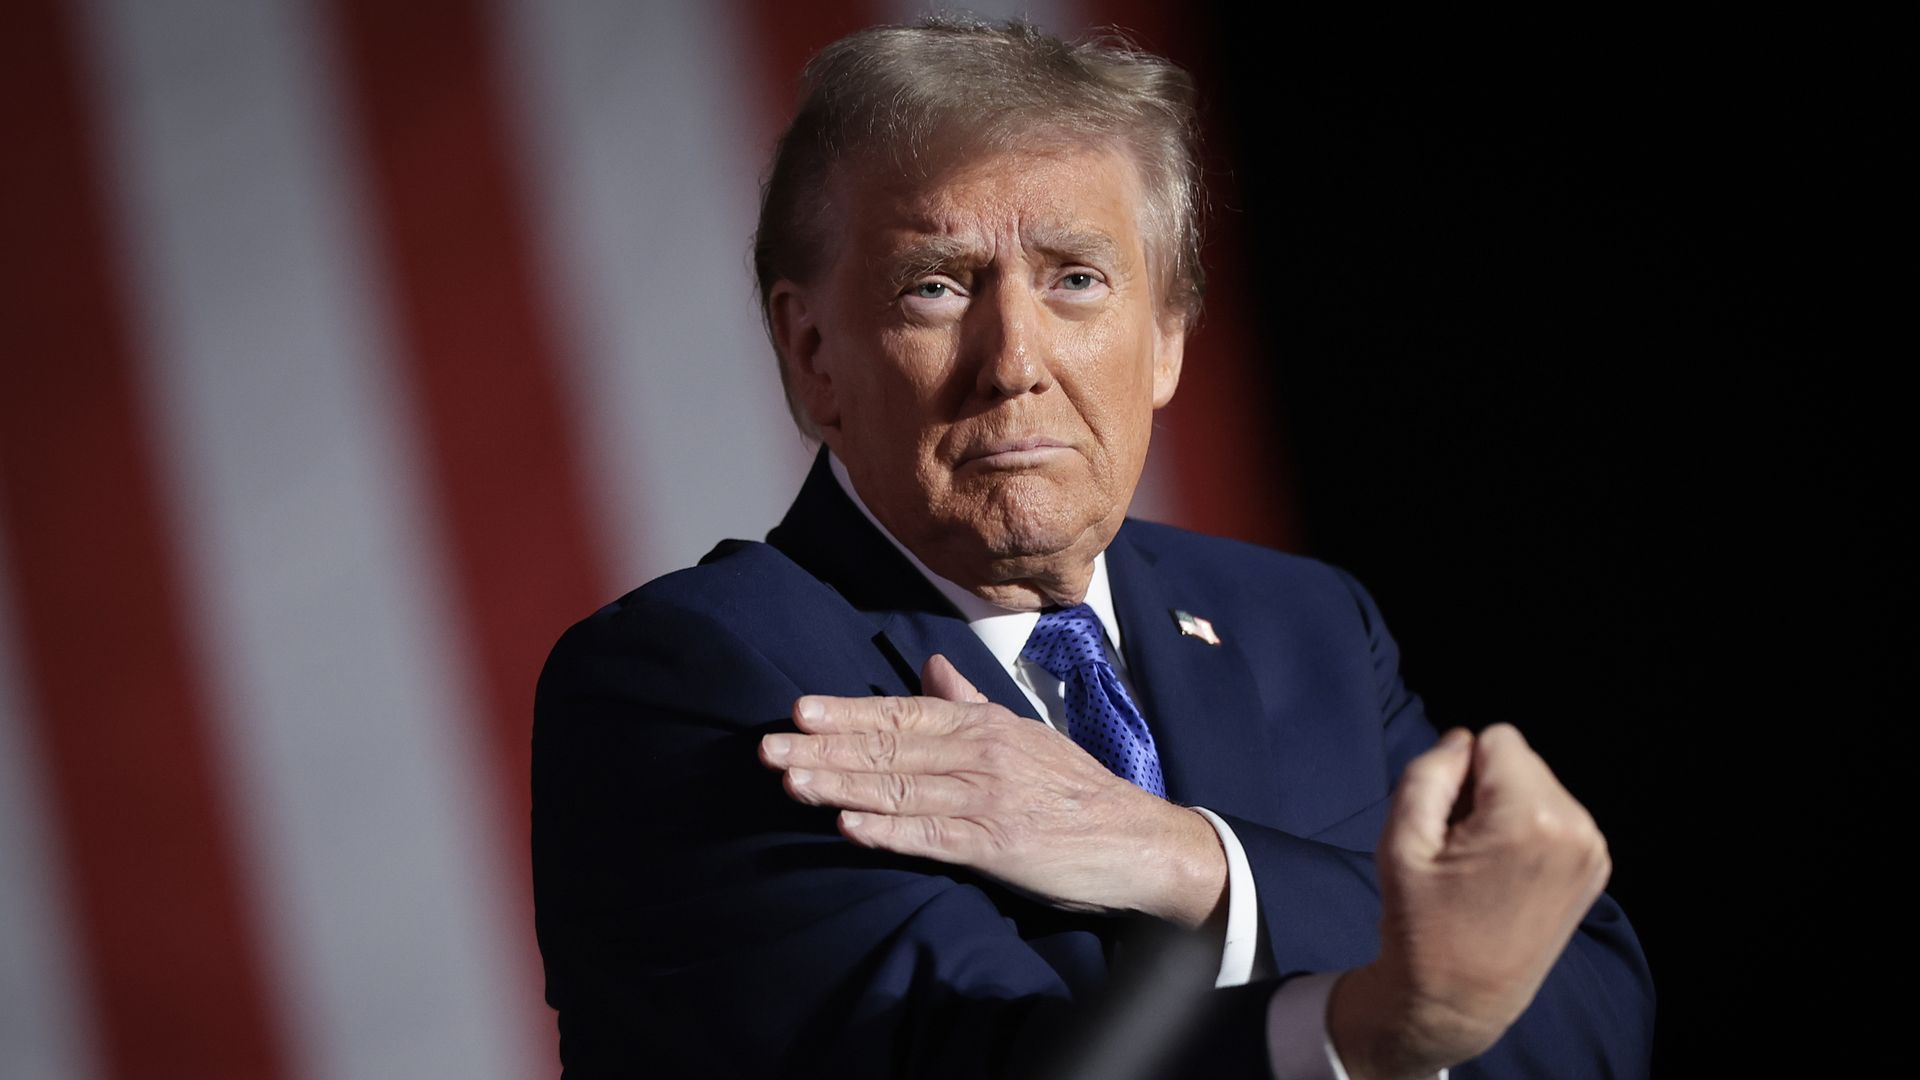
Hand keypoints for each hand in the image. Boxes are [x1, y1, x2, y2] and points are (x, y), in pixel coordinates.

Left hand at [758, 655, 1227, 927]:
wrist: (1136, 839)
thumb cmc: (1073, 788)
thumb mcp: (1024, 733)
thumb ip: (971, 703)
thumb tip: (931, 667)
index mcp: (983, 724)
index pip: (902, 712)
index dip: (847, 712)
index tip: (798, 710)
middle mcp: (980, 753)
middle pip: (889, 748)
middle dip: (825, 749)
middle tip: (768, 749)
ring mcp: (987, 799)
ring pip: (900, 789)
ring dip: (842, 785)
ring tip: (791, 783)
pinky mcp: (997, 845)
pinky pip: (932, 836)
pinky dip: (889, 831)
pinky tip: (849, 826)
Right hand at [1328, 725, 1611, 1078]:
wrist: (1459, 1002)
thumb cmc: (1421, 926)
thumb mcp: (1400, 841)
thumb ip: (1428, 773)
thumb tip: (1462, 742)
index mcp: (1529, 817)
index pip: (1496, 738)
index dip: (1459, 771)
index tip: (1447, 823)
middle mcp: (1576, 827)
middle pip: (1521, 759)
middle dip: (1486, 788)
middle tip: (1460, 848)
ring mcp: (1593, 851)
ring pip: (1538, 786)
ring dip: (1507, 809)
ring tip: (1481, 864)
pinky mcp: (1596, 868)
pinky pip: (1556, 815)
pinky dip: (1528, 831)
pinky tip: (1506, 874)